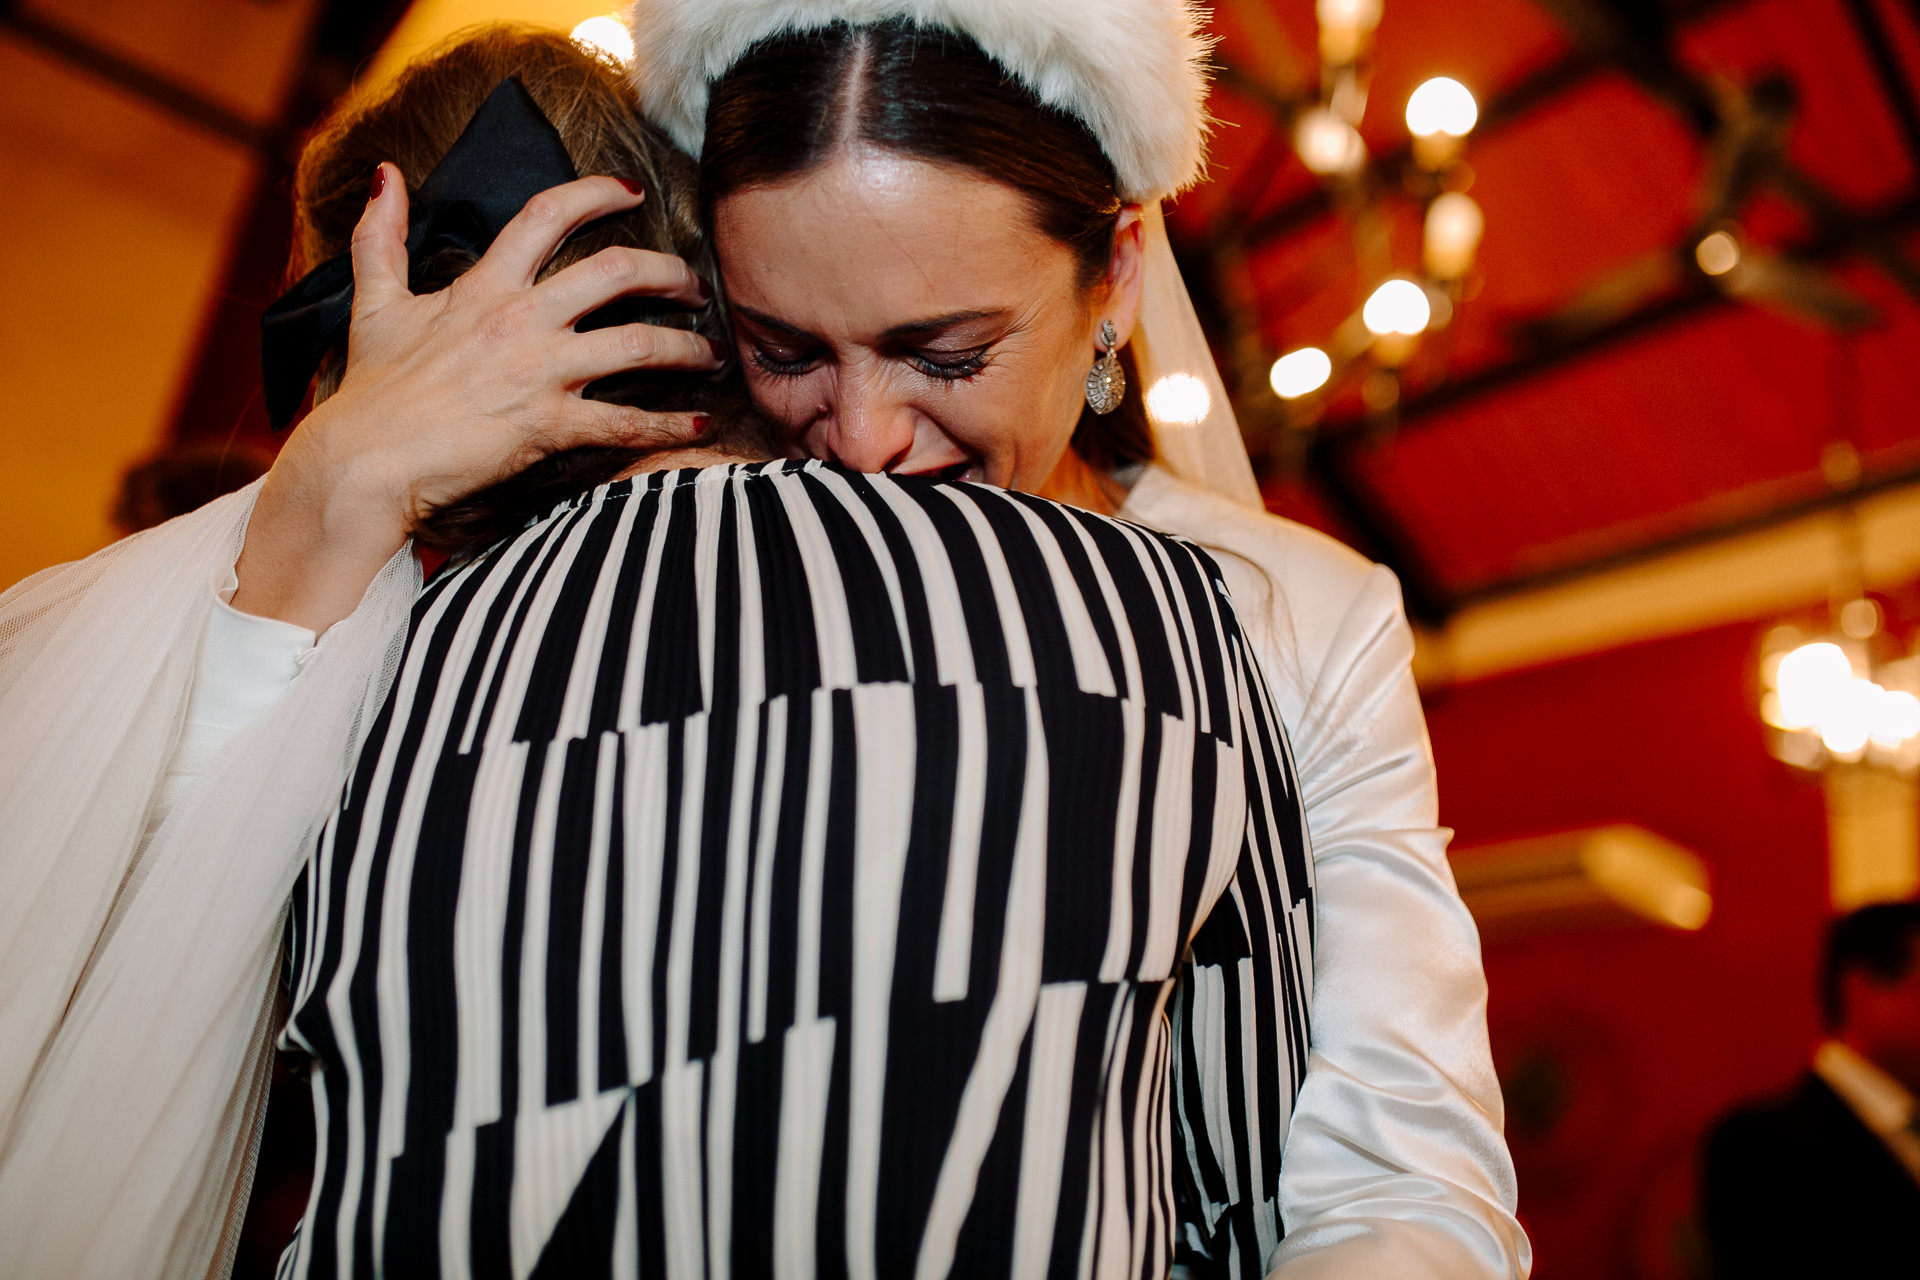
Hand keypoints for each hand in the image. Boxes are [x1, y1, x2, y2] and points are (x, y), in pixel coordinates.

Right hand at [234, 163, 721, 630]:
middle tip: (696, 284)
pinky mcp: (550, 425)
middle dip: (670, 272)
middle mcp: (521, 319)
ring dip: (688, 348)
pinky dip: (672, 424)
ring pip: (639, 344)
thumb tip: (386, 175)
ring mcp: (539, 372)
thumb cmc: (371, 390)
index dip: (595, 194)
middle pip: (618, 271)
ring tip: (714, 354)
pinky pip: (627, 422)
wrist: (363, 461)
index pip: (547, 215)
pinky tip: (702, 422)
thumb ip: (380, 236)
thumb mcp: (373, 303)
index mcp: (485, 285)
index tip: (631, 191)